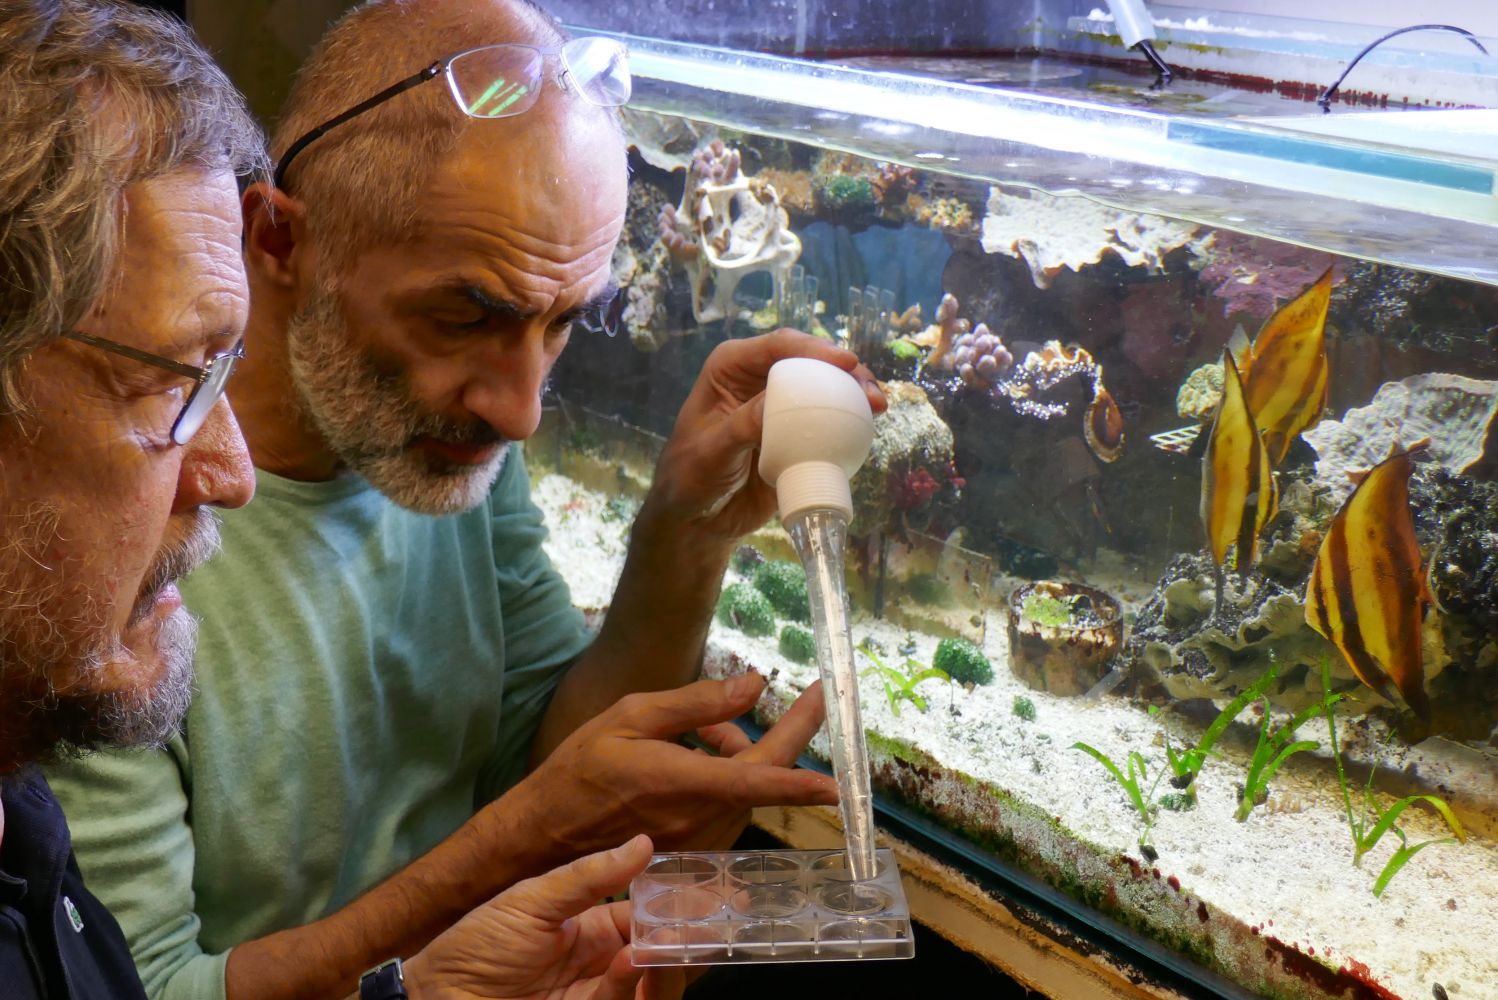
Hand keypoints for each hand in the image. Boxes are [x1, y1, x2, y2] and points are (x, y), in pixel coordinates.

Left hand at [404, 835, 682, 999]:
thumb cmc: (475, 944)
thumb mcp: (532, 900)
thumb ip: (590, 876)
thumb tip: (645, 843)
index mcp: (588, 926)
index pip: (644, 915)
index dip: (675, 906)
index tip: (708, 893)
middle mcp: (599, 963)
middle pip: (658, 952)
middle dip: (686, 938)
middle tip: (713, 923)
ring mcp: (595, 995)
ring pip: (652, 984)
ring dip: (669, 964)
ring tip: (673, 942)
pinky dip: (635, 986)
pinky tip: (633, 962)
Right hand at [513, 672, 834, 855]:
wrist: (545, 833)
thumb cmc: (581, 769)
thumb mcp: (632, 717)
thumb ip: (697, 703)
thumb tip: (754, 686)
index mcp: (683, 782)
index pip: (758, 780)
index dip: (802, 782)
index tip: (839, 782)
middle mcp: (698, 819)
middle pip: (762, 775)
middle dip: (782, 735)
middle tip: (795, 700)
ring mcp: (696, 841)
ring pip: (745, 790)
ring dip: (739, 755)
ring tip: (699, 733)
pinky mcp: (692, 851)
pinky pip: (727, 807)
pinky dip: (722, 779)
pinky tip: (690, 761)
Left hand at [643, 329, 885, 541]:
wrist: (701, 518)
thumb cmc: (692, 478)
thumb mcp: (712, 451)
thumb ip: (743, 425)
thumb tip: (779, 403)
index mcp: (732, 367)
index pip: (776, 346)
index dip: (813, 349)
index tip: (846, 362)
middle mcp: (760, 378)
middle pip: (810, 361)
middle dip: (844, 371)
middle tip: (870, 392)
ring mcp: (782, 405)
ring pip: (825, 387)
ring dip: (854, 393)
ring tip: (877, 407)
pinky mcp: (798, 433)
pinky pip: (828, 419)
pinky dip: (849, 420)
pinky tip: (868, 426)